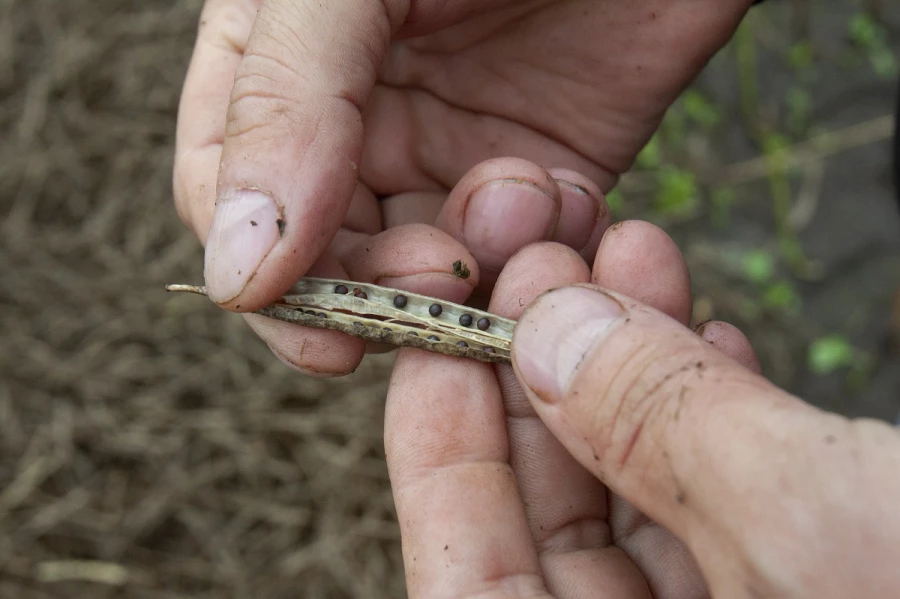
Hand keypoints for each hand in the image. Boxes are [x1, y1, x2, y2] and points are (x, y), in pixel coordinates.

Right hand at [173, 0, 753, 371]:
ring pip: (432, 273)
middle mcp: (357, 123)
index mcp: (281, 67)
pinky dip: (547, 252)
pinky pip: (527, 256)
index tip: (322, 335)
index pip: (231, 200)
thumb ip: (284, 104)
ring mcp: (453, 154)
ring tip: (524, 196)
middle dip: (382, 288)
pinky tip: (573, 195)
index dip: (270, 282)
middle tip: (437, 278)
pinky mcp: (547, 174)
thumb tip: (236, 272)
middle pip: (332, 259)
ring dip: (475, 268)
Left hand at [385, 232, 899, 596]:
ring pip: (646, 494)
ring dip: (631, 369)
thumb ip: (668, 430)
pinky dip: (713, 406)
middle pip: (555, 527)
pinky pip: (733, 498)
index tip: (433, 334)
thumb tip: (551, 331)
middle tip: (541, 263)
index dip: (442, 454)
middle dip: (545, 378)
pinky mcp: (824, 579)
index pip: (475, 584)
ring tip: (627, 257)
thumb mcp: (826, 526)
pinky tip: (705, 331)